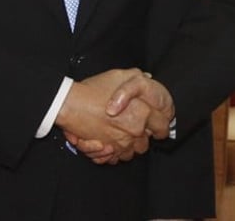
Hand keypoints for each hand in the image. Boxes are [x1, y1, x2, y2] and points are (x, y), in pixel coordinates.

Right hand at [56, 69, 171, 164]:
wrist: (71, 104)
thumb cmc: (93, 90)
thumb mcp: (119, 75)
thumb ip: (137, 77)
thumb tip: (147, 78)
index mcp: (142, 113)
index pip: (163, 126)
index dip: (161, 125)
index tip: (158, 125)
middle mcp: (134, 131)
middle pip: (147, 143)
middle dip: (142, 137)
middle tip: (134, 127)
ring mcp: (121, 143)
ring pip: (133, 153)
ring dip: (129, 145)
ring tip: (120, 134)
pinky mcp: (107, 152)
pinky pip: (117, 158)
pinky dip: (115, 153)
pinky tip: (110, 142)